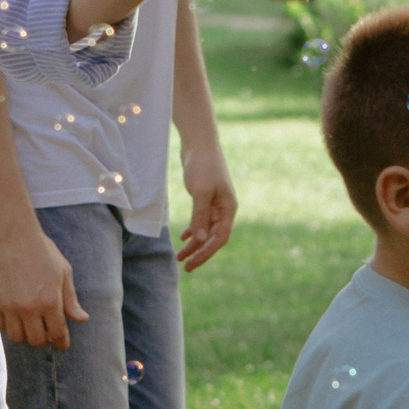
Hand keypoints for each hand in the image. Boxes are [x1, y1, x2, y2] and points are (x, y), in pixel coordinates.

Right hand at [0, 213, 84, 347]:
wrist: (11, 234)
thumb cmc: (41, 251)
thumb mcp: (63, 272)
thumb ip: (70, 299)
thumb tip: (81, 319)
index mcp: (50, 301)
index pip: (58, 334)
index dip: (61, 342)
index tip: (61, 344)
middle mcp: (29, 307)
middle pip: (36, 340)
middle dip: (43, 340)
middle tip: (45, 332)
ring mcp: (9, 306)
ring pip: (17, 337)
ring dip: (24, 334)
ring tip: (28, 324)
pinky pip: (0, 325)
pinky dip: (8, 325)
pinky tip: (13, 316)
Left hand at [176, 146, 235, 271]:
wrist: (199, 142)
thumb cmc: (202, 165)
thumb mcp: (200, 192)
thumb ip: (200, 217)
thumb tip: (199, 241)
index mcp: (228, 208)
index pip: (220, 238)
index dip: (206, 253)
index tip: (192, 264)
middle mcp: (224, 208)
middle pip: (213, 237)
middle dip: (199, 252)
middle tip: (184, 266)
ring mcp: (215, 203)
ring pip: (205, 229)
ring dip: (194, 243)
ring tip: (180, 256)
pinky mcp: (205, 197)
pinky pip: (201, 219)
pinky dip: (193, 229)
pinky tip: (184, 236)